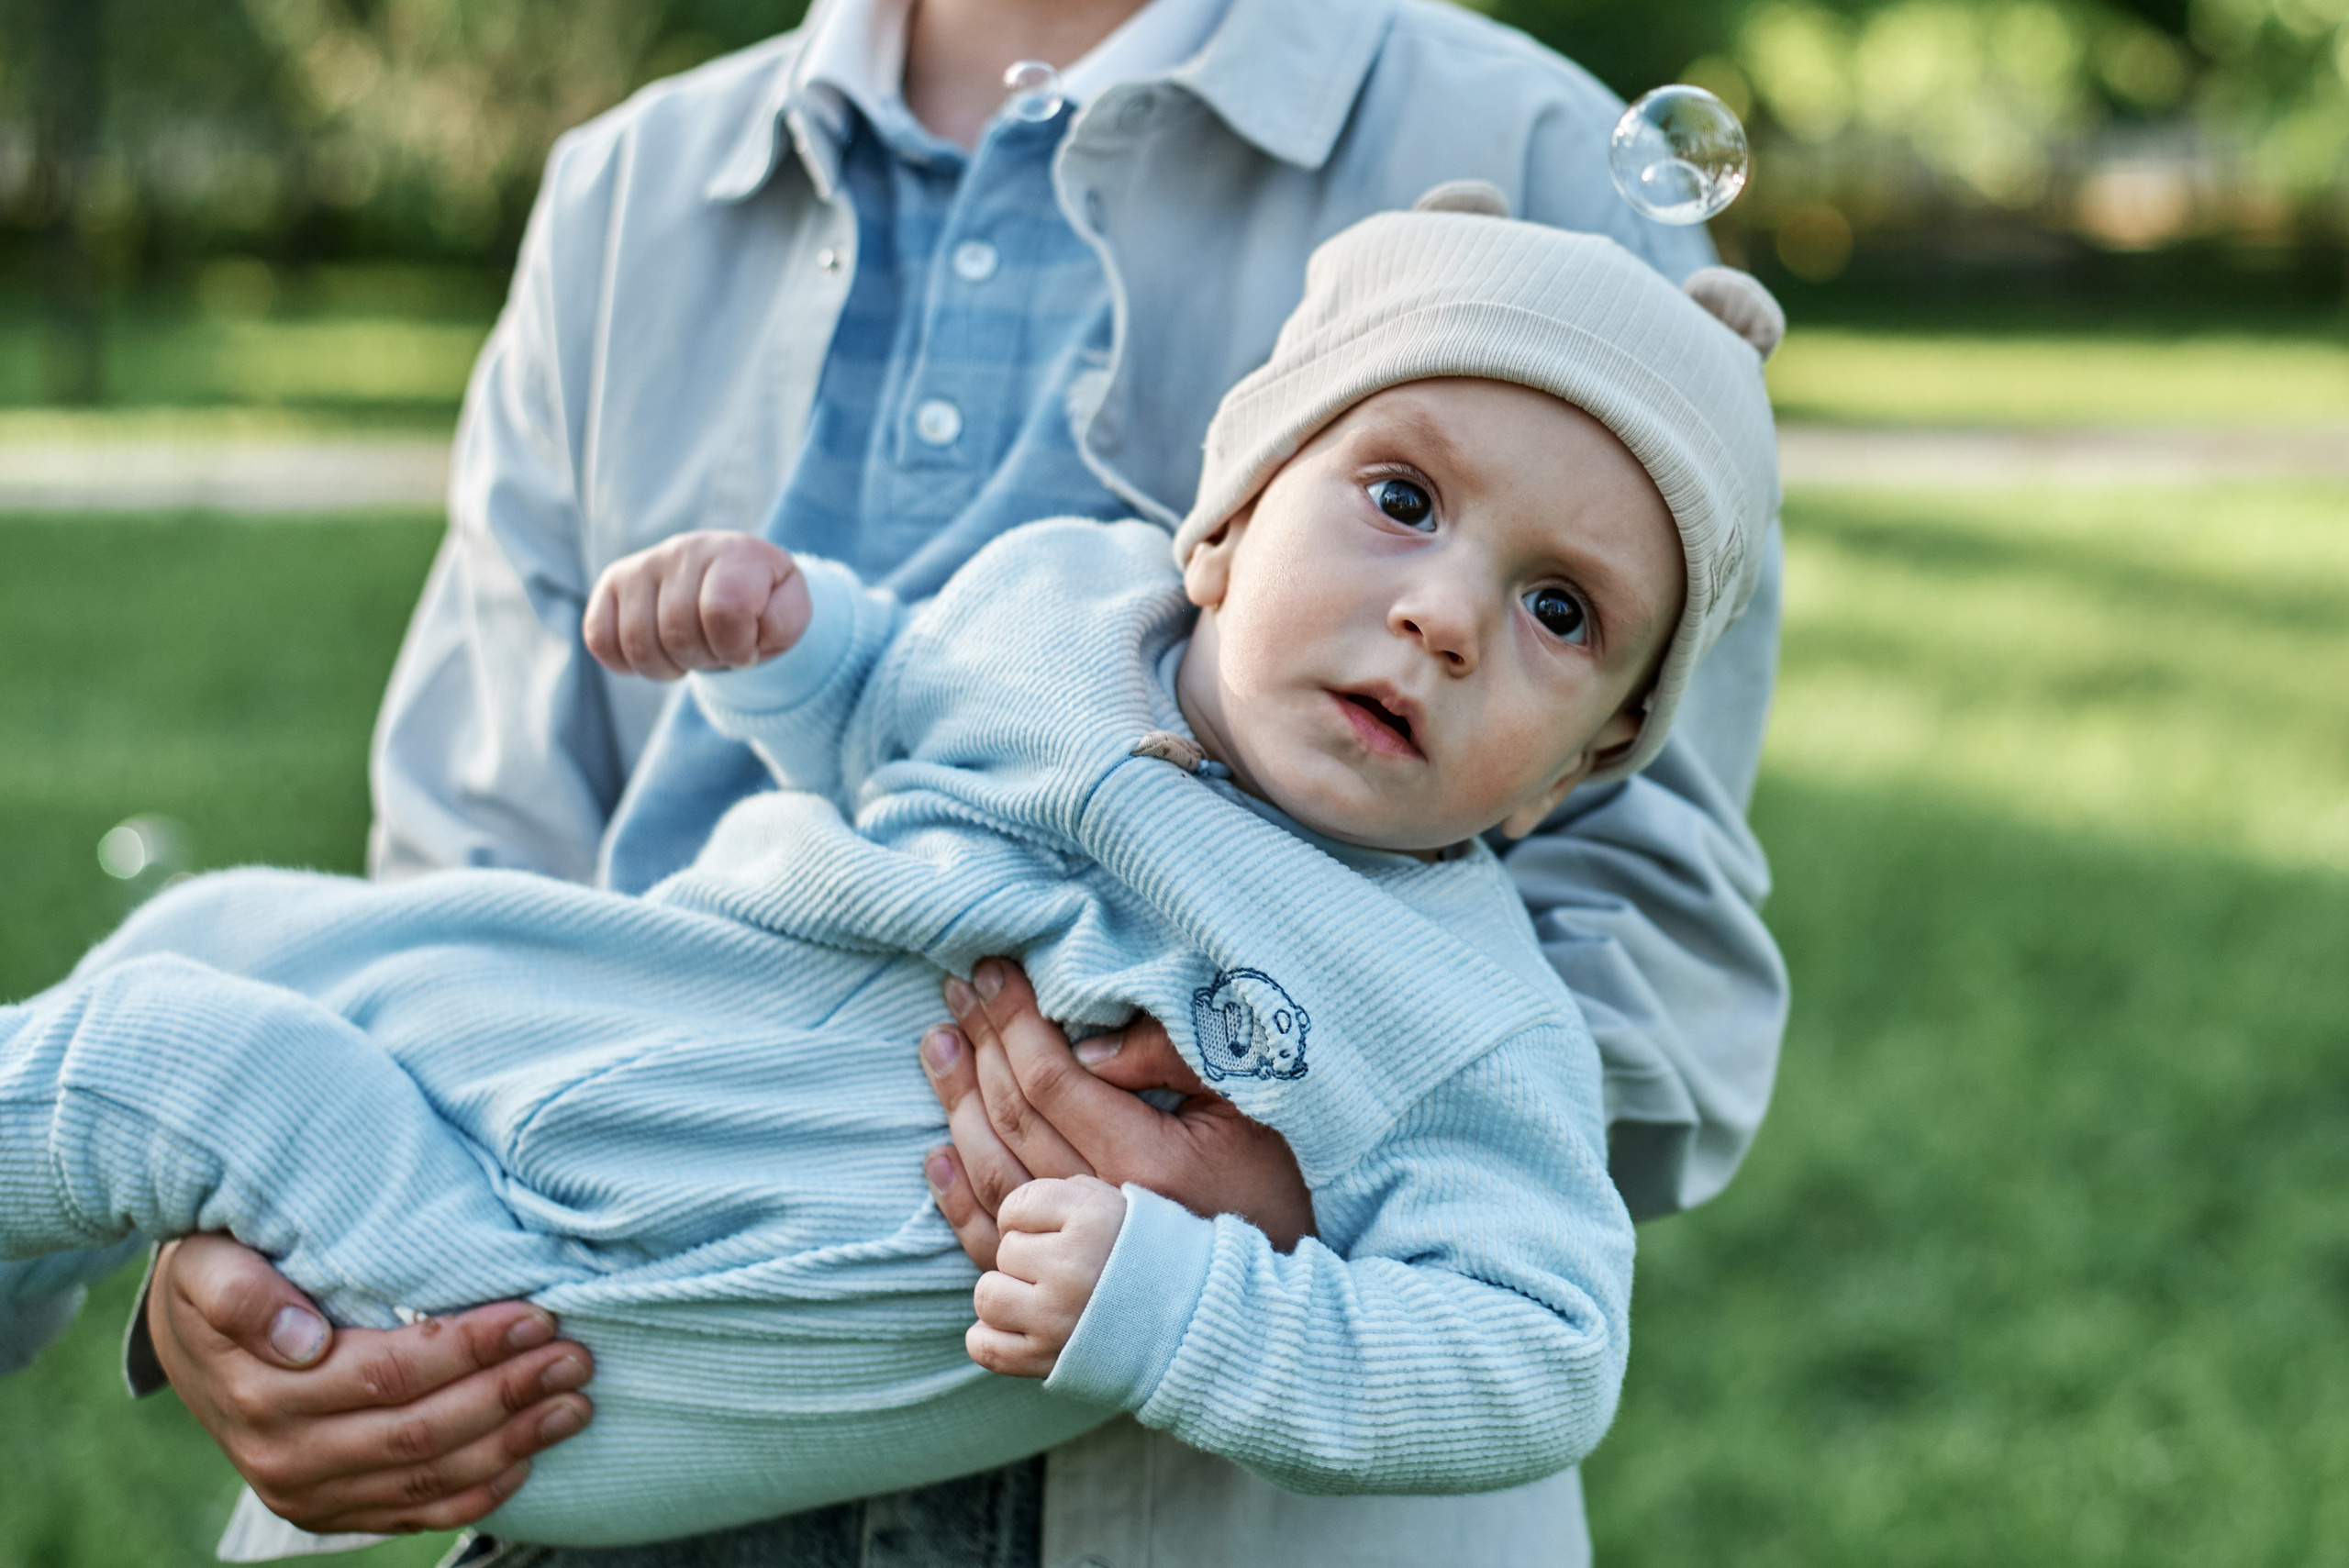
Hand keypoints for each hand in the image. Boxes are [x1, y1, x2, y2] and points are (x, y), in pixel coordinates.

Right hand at [147, 1234, 595, 1534]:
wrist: (184, 1335)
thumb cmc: (216, 1273)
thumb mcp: (208, 1262)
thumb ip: (245, 1293)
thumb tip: (301, 1338)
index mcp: (264, 1391)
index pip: (388, 1374)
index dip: (469, 1349)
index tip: (534, 1315)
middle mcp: (286, 1454)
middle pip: (420, 1431)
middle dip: (508, 1394)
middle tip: (575, 1357)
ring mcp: (308, 1491)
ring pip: (427, 1477)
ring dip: (511, 1443)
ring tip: (573, 1404)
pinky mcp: (329, 1509)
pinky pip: (413, 1512)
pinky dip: (475, 1492)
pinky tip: (526, 1460)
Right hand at [582, 530, 810, 679]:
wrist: (737, 585)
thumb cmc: (764, 604)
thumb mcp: (790, 612)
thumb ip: (783, 622)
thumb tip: (746, 634)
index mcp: (736, 552)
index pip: (723, 611)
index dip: (736, 648)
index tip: (747, 649)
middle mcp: (685, 549)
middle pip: (676, 633)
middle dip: (703, 660)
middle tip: (717, 651)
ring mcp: (643, 564)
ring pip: (637, 642)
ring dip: (668, 667)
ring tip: (689, 652)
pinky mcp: (613, 583)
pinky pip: (599, 638)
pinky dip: (626, 663)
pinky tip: (655, 654)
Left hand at [917, 960, 1314, 1269]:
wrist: (1266, 1303)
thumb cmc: (1266, 1189)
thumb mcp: (1242, 1105)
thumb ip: (1169, 1060)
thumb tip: (1087, 1048)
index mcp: (1143, 1161)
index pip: (1052, 1079)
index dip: (1016, 1020)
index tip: (992, 973)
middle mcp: (1096, 1213)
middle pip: (1013, 1117)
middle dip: (980, 1044)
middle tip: (958, 992)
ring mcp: (1070, 1264)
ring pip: (992, 1173)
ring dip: (956, 1105)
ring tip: (938, 1047)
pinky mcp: (1055, 1299)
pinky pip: (986, 1244)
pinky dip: (954, 1199)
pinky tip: (935, 1156)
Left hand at [965, 1175, 1124, 1377]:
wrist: (1187, 1322)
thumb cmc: (1139, 1254)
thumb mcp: (1110, 1201)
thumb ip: (1055, 1193)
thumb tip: (962, 1170)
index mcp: (1093, 1215)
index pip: (1015, 1207)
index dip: (1030, 1219)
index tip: (1060, 1232)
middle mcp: (1074, 1264)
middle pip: (1005, 1250)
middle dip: (1025, 1257)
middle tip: (1061, 1269)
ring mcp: (1058, 1316)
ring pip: (988, 1295)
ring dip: (1007, 1296)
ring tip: (1043, 1297)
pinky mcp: (1046, 1360)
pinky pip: (983, 1345)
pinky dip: (993, 1338)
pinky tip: (1023, 1327)